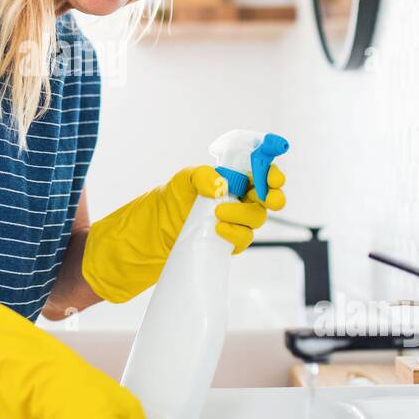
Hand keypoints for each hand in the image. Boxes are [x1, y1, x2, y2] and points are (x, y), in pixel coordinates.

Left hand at [81, 161, 285, 303]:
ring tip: (220, 212)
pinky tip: (219, 230)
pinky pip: (243, 240)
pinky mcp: (226, 245)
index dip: (271, 173)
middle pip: (267, 198)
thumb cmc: (165, 204)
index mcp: (229, 181)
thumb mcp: (179, 182)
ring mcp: (232, 224)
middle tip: (266, 197)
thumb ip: (201, 177)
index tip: (272, 177)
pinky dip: (235, 234)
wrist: (146, 239)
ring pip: (256, 219)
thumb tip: (222, 184)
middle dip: (272, 196)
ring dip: (245, 214)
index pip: (260, 174)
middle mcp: (235, 201)